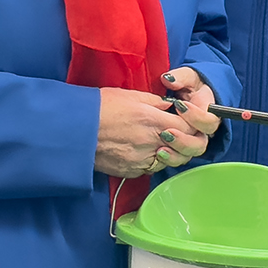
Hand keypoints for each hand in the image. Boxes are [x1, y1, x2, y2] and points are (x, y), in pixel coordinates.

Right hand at [97, 76, 212, 178]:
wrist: (76, 130)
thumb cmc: (100, 107)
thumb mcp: (131, 95)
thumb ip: (156, 102)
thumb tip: (171, 106)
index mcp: (154, 120)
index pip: (189, 127)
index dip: (192, 124)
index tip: (186, 119)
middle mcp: (152, 143)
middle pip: (186, 148)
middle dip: (187, 141)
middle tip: (179, 132)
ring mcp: (143, 160)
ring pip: (171, 161)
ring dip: (172, 152)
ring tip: (161, 141)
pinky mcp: (133, 171)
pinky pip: (152, 168)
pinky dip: (154, 160)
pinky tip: (145, 150)